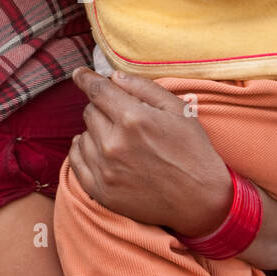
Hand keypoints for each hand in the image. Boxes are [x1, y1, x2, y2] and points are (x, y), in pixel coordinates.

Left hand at [66, 66, 233, 234]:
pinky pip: (76, 161)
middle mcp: (114, 144)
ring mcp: (105, 170)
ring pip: (83, 136)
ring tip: (121, 141)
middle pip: (90, 112)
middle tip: (123, 118)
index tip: (79, 74)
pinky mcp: (101, 191)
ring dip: (96, 133)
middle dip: (103, 109)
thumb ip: (144, 88)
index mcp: (133, 119)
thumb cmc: (193, 151)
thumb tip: (114, 76)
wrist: (200, 201)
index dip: (86, 78)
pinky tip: (101, 152)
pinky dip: (84, 152)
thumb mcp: (178, 110)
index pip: (97, 90)